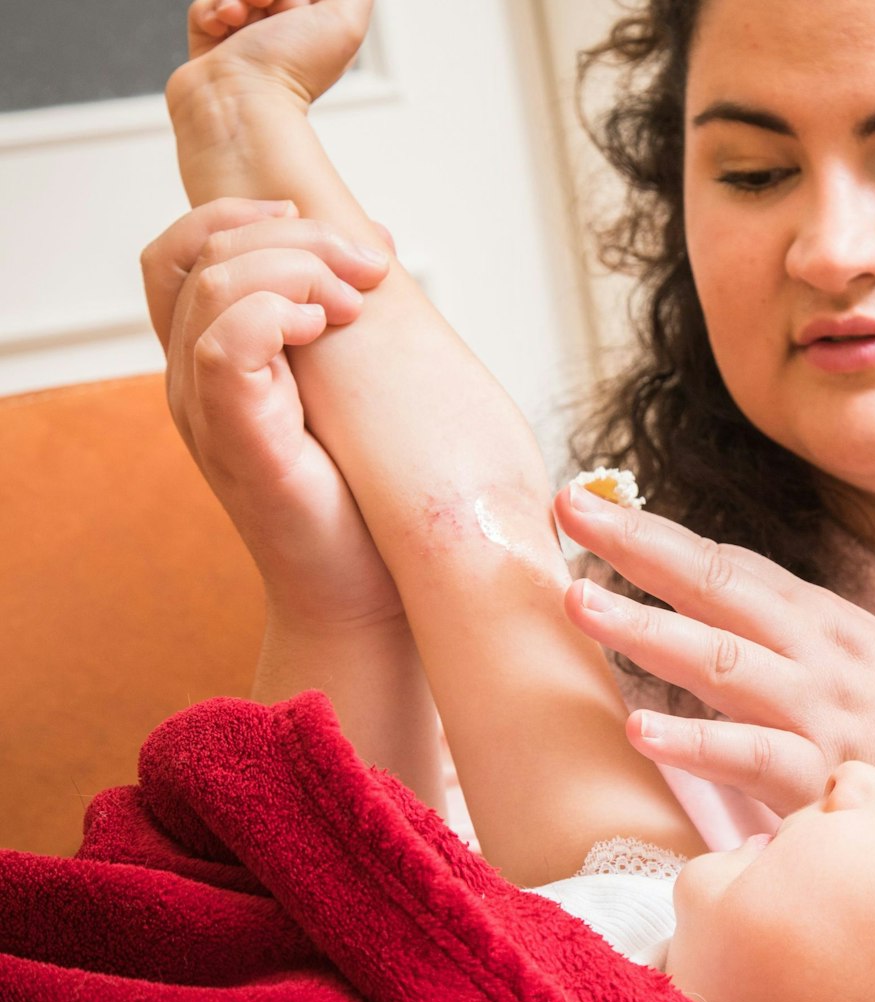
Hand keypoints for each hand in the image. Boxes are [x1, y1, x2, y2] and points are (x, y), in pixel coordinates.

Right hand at [142, 197, 400, 629]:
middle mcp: (194, 379)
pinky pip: (224, 349)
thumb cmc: (368, 496)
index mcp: (214, 356)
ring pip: (213, 288)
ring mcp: (209, 413)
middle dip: (292, 234)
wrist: (371, 596)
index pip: (184, 250)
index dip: (243, 215)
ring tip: (353, 303)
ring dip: (295, 270)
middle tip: (366, 267)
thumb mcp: (352, 384)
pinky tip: (327, 329)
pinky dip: (277, 316)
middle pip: (202, 253)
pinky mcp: (240, 444)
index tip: (324, 230)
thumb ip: (343, 314)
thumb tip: (372, 239)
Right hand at [175, 0, 373, 113]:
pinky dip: (210, 10)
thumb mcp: (345, 22)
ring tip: (238, 16)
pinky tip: (220, 26)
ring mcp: (248, 37)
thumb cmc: (292, 69)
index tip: (297, 4)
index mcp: (321, 30)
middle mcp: (286, 34)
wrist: (240, 101)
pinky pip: (206, 6)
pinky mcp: (212, 42)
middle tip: (267, 4)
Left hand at [552, 485, 874, 812]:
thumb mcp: (860, 668)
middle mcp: (819, 655)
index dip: (656, 534)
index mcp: (822, 625)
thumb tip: (709, 626)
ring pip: (725, 662)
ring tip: (578, 602)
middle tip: (566, 511)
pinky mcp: (829, 779)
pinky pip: (756, 757)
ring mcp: (823, 713)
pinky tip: (642, 728)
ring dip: (648, 628)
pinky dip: (698, 742)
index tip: (587, 503)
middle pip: (720, 588)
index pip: (729, 566)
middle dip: (639, 547)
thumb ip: (788, 646)